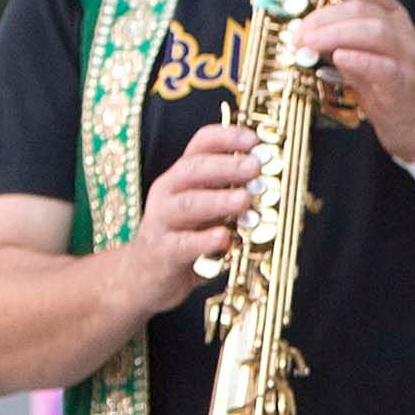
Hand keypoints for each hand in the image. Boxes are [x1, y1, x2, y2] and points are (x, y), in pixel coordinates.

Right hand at [132, 128, 262, 304]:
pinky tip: (225, 238)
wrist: (142, 277)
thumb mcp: (205, 211)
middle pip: (193, 169)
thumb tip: (273, 182)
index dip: (226, 137)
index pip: (200, 145)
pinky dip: (204, 240)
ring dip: (219, 200)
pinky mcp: (162, 252)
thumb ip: (230, 194)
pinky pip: (182, 244)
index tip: (253, 140)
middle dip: (227, 166)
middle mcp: (167, 192)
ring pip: (188, 204)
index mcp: (181, 176)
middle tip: (255, 166)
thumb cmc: (183, 237)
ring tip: (245, 199)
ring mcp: (161, 222)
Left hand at [292, 0, 414, 156]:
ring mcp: (406, 56)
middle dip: (325, 17)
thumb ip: (337, 39)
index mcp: (390, 16)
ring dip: (337, 34)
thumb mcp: (360, 53)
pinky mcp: (404, 83)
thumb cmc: (385, 84)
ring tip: (311, 44)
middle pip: (364, 8)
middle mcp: (401, 30)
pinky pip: (384, 67)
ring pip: (376, 31)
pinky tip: (339, 58)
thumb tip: (304, 31)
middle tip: (300, 33)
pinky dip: (359, 59)